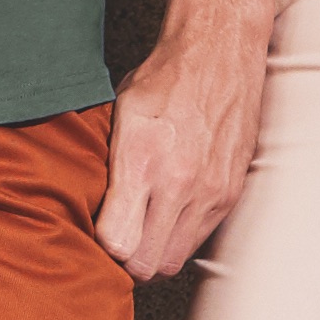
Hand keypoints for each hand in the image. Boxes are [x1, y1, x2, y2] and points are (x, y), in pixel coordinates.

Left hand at [98, 20, 266, 277]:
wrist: (219, 54)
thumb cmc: (163, 81)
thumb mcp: (118, 117)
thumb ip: (107, 168)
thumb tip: (88, 210)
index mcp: (143, 163)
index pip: (116, 244)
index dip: (100, 247)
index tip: (95, 233)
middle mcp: (180, 186)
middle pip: (146, 265)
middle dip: (126, 262)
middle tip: (116, 241)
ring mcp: (211, 193)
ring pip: (174, 259)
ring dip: (154, 253)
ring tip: (140, 229)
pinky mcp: (231, 193)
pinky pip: (199, 239)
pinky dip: (180, 236)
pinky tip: (168, 212)